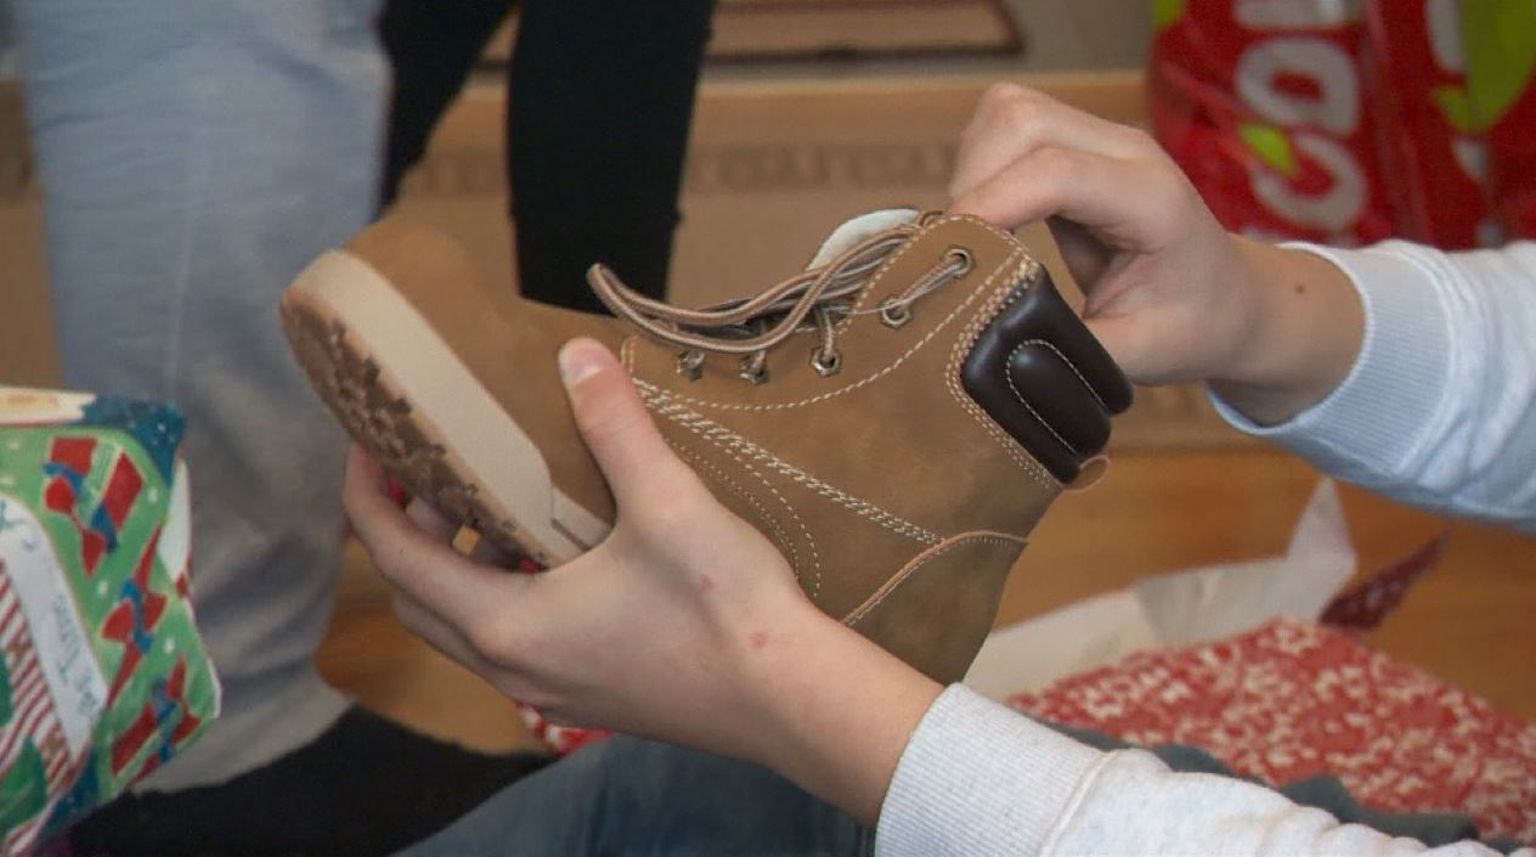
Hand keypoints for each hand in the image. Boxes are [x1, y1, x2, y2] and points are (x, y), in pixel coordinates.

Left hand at [343, 338, 940, 823]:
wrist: (789, 699)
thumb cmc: (723, 610)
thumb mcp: (667, 504)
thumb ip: (615, 425)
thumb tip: (576, 355)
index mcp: (508, 623)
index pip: (397, 558)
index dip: (368, 496)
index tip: (366, 443)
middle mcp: (513, 666)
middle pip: (420, 597)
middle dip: (407, 530)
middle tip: (426, 467)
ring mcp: (549, 688)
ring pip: (464, 625)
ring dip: (456, 563)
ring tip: (487, 500)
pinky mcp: (586, 693)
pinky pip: (510, 641)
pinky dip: (501, 590)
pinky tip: (554, 551)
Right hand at [949, 83, 1362, 423]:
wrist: (1231, 300)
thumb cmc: (1191, 327)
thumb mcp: (1136, 357)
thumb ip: (1067, 351)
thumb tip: (990, 347)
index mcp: (1151, 200)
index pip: (1054, 172)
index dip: (990, 205)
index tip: (950, 256)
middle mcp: (1126, 152)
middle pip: (1022, 120)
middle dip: (972, 180)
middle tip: (957, 249)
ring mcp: (1100, 139)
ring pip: (1006, 113)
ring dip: (971, 168)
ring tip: (970, 234)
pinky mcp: (1075, 143)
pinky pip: (1005, 128)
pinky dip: (979, 167)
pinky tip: (986, 219)